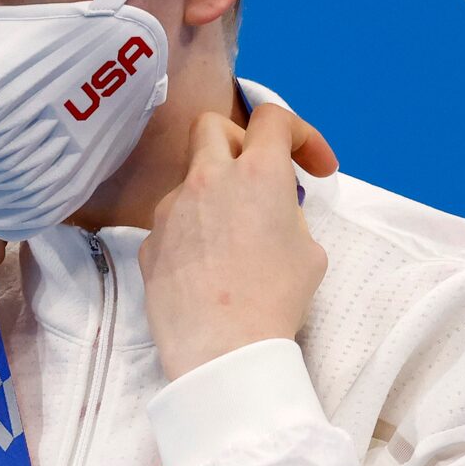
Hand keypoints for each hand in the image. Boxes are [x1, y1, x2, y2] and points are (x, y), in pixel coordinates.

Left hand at [139, 102, 336, 381]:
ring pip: (190, 180)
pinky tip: (205, 269)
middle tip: (259, 180)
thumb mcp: (308, 250)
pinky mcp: (148, 242)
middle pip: (212, 127)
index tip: (315, 170)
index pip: (273, 117)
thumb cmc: (276, 298)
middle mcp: (206, 179)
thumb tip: (269, 212)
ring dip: (214, 195)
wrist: (221, 348)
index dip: (301, 135)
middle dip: (240, 142)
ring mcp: (170, 210)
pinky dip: (192, 232)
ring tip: (233, 239)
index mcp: (256, 172)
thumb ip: (287, 214)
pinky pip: (172, 223)